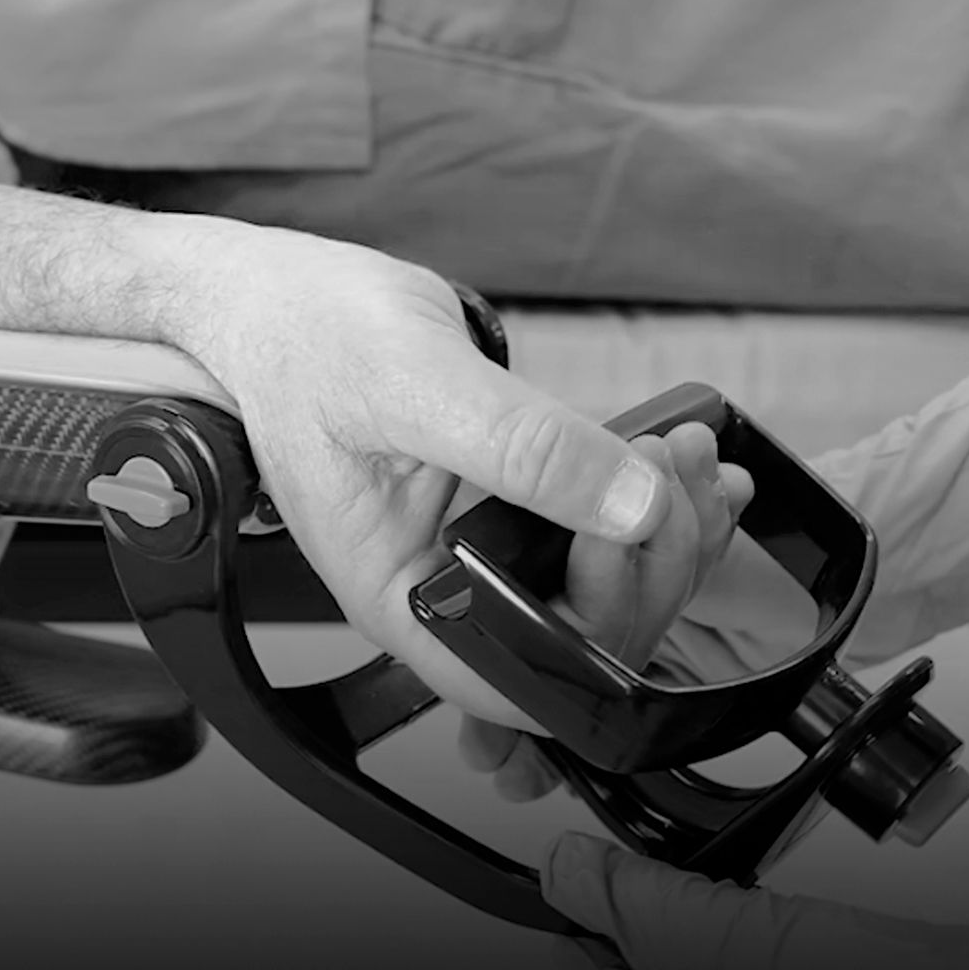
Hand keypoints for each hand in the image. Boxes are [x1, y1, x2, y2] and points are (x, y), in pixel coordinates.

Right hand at [173, 223, 673, 724]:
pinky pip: (597, 531)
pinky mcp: (508, 504)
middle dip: (655, 559)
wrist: (279, 299)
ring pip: (604, 586)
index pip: (525, 670)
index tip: (636, 521)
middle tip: (675, 462)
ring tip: (689, 451)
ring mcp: (480, 548)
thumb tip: (628, 503)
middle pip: (583, 634)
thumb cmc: (308, 342)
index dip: (603, 620)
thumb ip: (521, 450)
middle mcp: (447, 585)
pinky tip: (688, 466)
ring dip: (670, 530)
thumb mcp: (413, 386)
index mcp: (405, 592)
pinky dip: (658, 504)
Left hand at [542, 832, 968, 969]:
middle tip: (672, 882)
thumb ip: (617, 897)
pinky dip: (742, 927)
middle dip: (647, 913)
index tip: (579, 864)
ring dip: (698, 915)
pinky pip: (739, 966)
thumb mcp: (699, 940)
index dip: (579, 914)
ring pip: (689, 961)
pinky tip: (766, 914)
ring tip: (732, 904)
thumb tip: (560, 866)